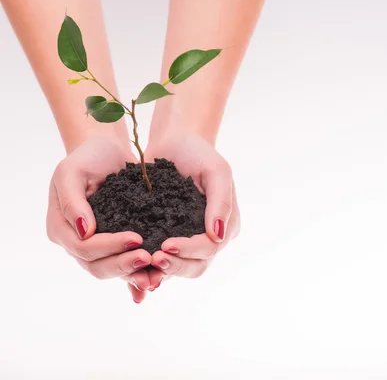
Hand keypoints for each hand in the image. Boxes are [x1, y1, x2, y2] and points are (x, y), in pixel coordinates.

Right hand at [46, 136, 152, 302]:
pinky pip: (125, 265)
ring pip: (112, 271)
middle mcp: (76, 243)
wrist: (108, 152)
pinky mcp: (116, 245)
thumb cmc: (88, 157)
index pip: (84, 248)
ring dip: (133, 275)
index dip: (109, 247)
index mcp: (62, 228)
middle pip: (97, 267)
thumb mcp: (72, 171)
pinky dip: (137, 276)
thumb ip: (72, 200)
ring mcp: (97, 247)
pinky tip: (155, 283)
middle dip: (123, 265)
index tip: (137, 238)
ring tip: (156, 275)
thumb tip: (84, 231)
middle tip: (149, 258)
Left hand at [144, 132, 239, 285]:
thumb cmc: (199, 153)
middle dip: (176, 266)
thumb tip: (218, 235)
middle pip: (197, 266)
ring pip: (180, 268)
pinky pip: (162, 258)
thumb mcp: (217, 171)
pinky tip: (134, 263)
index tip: (166, 245)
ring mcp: (189, 239)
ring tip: (143, 264)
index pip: (211, 248)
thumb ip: (221, 202)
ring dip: (163, 270)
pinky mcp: (167, 236)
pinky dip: (150, 266)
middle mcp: (210, 237)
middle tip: (153, 259)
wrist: (174, 142)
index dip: (190, 250)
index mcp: (227, 225)